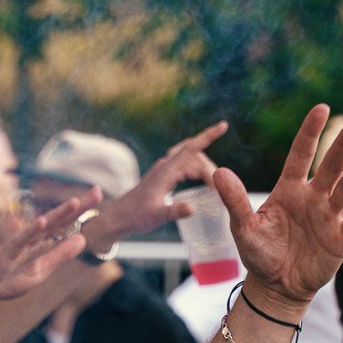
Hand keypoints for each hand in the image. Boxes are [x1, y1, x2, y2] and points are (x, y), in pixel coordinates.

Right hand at [0, 195, 91, 305]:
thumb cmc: (7, 280)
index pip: (65, 225)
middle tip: (98, 191)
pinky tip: (43, 221)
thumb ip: (60, 255)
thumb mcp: (40, 271)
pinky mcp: (6, 254)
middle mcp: (32, 239)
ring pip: (42, 226)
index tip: (99, 196)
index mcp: (42, 244)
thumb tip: (82, 239)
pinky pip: (20, 240)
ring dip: (58, 214)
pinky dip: (31, 231)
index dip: (82, 212)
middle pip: (58, 220)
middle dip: (77, 207)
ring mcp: (19, 245)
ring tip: (75, 203)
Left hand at [100, 121, 228, 243]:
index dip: (208, 136)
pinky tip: (201, 179)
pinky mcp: (162, 176)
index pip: (191, 149)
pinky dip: (196, 170)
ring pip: (190, 160)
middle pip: (194, 156)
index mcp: (166, 171)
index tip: (223, 125)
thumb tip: (192, 208)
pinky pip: (184, 166)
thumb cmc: (136, 216)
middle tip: (219, 186)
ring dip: (203, 169)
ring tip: (212, 185)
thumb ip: (175, 211)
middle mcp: (165, 166)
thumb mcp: (157, 216)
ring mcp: (163, 170)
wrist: (119, 217)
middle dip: (209, 167)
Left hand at [216, 104, 342, 313]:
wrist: (276, 286)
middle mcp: (313, 197)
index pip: (301, 154)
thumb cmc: (260, 253)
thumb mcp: (244, 228)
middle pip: (331, 165)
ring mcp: (329, 216)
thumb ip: (235, 201)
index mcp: (289, 189)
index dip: (310, 132)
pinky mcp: (340, 238)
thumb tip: (218, 173)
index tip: (321, 108)